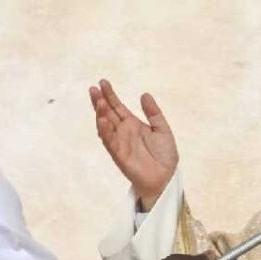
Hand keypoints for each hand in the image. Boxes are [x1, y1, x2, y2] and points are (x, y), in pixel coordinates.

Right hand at [90, 79, 178, 210]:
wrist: (166, 177)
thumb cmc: (164, 155)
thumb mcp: (162, 129)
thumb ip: (153, 113)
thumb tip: (144, 94)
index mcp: (133, 124)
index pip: (118, 107)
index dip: (110, 95)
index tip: (103, 82)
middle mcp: (123, 132)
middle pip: (108, 114)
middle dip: (100, 101)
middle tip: (93, 88)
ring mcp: (119, 143)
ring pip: (105, 126)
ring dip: (101, 114)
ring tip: (99, 102)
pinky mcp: (119, 154)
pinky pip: (110, 141)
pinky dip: (105, 131)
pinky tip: (102, 119)